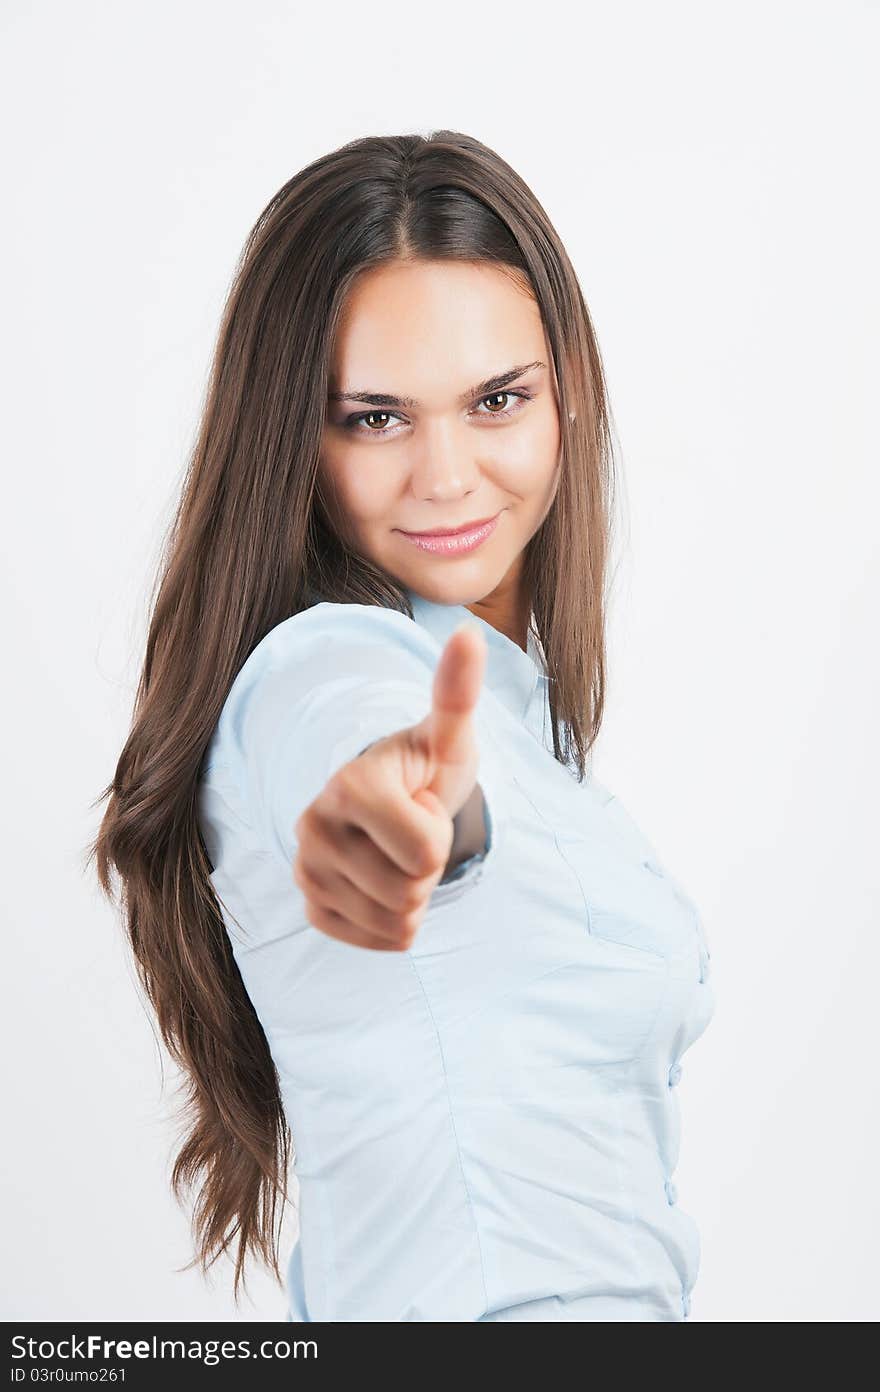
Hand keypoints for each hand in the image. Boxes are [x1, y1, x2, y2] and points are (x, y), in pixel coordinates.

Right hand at [292, 621, 486, 950]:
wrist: (391, 799)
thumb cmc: (426, 765)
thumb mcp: (448, 733)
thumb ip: (457, 691)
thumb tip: (468, 633)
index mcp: (349, 785)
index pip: (426, 855)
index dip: (441, 836)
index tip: (423, 805)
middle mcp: (313, 827)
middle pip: (410, 891)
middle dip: (427, 869)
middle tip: (412, 832)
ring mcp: (306, 869)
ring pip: (396, 921)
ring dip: (413, 896)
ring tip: (398, 854)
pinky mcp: (311, 905)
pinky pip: (375, 940)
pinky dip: (393, 922)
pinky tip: (384, 883)